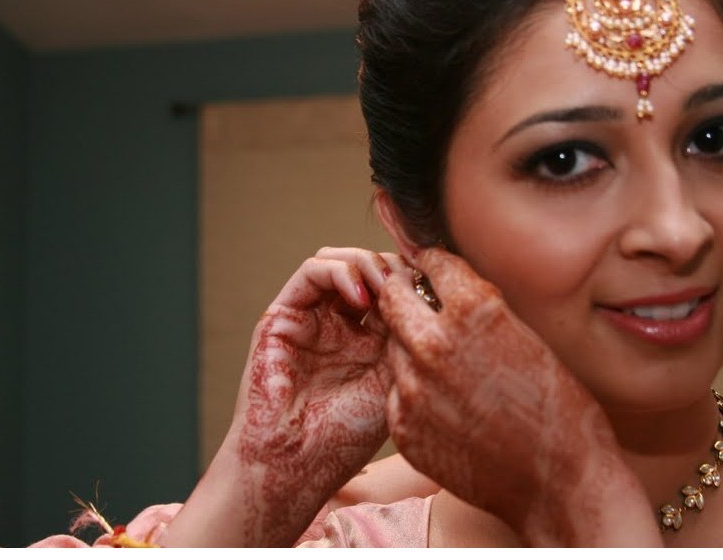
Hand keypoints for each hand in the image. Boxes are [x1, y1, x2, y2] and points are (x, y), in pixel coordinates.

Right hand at [165, 248, 405, 546]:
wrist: (296, 463)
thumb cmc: (348, 435)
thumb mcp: (396, 378)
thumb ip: (408, 334)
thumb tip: (432, 289)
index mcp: (370, 337)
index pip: (395, 286)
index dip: (416, 279)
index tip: (439, 289)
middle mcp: (340, 322)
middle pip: (370, 267)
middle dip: (396, 268)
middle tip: (414, 284)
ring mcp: (311, 316)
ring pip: (342, 260)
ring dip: (370, 264)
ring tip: (389, 287)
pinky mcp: (283, 314)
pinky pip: (313, 271)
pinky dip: (342, 273)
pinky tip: (363, 299)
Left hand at [378, 248, 657, 545]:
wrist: (561, 483)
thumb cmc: (558, 409)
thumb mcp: (526, 338)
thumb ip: (480, 310)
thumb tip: (448, 287)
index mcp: (474, 311)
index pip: (432, 262)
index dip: (434, 264)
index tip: (432, 268)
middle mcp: (434, 343)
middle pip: (393, 297)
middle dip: (404, 293)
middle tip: (415, 300)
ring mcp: (413, 388)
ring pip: (392, 347)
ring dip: (409, 346)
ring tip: (444, 365)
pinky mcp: (403, 427)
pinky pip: (396, 392)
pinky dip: (413, 392)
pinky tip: (446, 405)